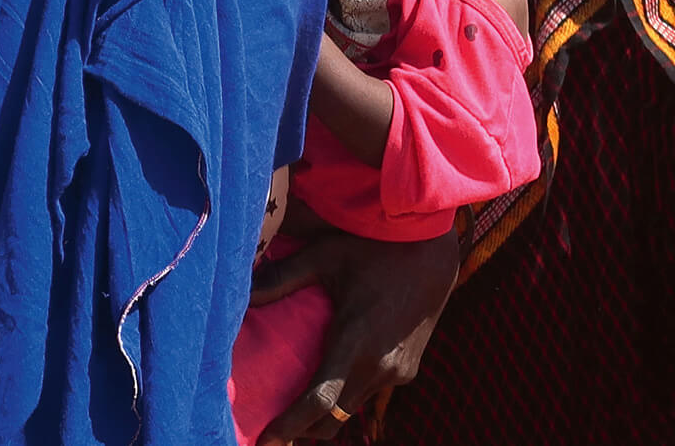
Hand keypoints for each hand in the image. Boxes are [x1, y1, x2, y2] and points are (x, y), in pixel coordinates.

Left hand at [247, 225, 459, 443]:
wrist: (432, 254)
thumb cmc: (373, 249)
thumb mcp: (323, 256)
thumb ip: (282, 277)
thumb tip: (243, 295)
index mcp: (356, 342)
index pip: (320, 401)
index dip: (290, 425)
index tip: (266, 440)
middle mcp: (379, 367)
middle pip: (335, 418)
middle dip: (303, 430)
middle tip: (272, 433)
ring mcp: (397, 373)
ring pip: (353, 408)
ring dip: (326, 416)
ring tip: (294, 415)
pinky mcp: (407, 370)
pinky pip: (369, 393)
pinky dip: (347, 397)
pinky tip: (328, 386)